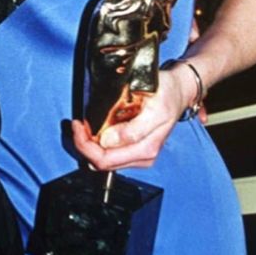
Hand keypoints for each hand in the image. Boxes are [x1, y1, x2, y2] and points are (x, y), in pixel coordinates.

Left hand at [68, 62, 197, 170]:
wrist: (179, 91)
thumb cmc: (168, 95)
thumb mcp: (154, 108)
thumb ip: (133, 130)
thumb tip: (107, 141)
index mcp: (146, 149)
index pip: (105, 159)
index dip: (85, 145)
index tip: (77, 124)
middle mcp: (142, 157)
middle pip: (102, 163)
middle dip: (84, 146)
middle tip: (75, 125)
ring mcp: (139, 155)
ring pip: (104, 161)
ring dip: (89, 145)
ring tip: (82, 126)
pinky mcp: (136, 150)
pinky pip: (111, 154)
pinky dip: (97, 144)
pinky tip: (94, 129)